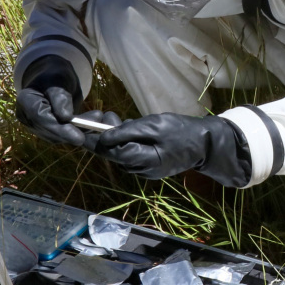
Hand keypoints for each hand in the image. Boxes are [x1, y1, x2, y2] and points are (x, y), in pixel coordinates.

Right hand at [15, 55, 104, 149]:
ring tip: (97, 123)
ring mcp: (36, 124)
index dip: (59, 129)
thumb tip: (65, 117)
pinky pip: (62, 134)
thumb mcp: (59, 78)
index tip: (78, 136)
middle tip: (93, 131)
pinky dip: (77, 131)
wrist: (55, 78)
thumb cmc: (56, 74)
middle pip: (49, 130)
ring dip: (77, 132)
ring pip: (57, 135)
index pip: (41, 118)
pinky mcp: (46, 129)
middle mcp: (27, 116)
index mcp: (25, 100)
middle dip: (71, 133)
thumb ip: (60, 96)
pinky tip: (92, 126)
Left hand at [91, 114, 251, 185]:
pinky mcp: (148, 165)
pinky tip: (128, 127)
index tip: (79, 127)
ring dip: (114, 136)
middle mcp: (140, 169)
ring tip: (115, 118)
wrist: (205, 143)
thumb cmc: (182, 131)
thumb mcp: (155, 126)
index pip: (109, 151)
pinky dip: (125, 140)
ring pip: (119, 152)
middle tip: (101, 115)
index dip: (92, 139)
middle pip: (112, 153)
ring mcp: (144, 169)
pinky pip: (129, 152)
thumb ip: (128, 132)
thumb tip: (102, 137)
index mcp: (142, 161)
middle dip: (102, 135)